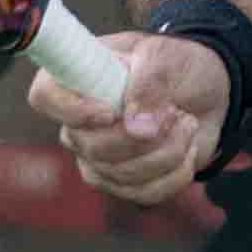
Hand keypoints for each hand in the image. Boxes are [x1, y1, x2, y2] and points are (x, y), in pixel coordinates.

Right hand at [25, 27, 230, 206]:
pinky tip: (188, 149)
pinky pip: (142, 194)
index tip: (112, 112)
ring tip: (186, 124)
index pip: (45, 97)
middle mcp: (79, 122)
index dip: (73, 111)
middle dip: (144, 137)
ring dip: (168, 152)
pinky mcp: (123, 181)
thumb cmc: (177, 66)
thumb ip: (150, 84)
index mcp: (77, 78)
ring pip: (121, 175)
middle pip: (91, 147)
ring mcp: (98, 156)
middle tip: (175, 112)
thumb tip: (137, 128)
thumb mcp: (167, 57)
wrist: (206, 93)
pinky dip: (176, 174)